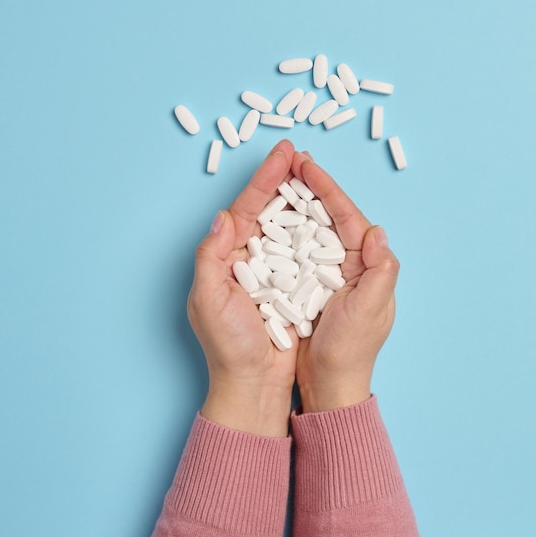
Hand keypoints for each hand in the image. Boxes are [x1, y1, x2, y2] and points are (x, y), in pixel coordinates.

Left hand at [187, 140, 298, 436]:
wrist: (254, 383)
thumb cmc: (228, 346)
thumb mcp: (209, 301)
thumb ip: (211, 258)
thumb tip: (222, 217)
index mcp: (227, 255)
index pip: (247, 208)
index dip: (265, 179)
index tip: (283, 153)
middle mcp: (248, 257)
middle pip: (269, 210)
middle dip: (283, 180)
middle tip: (300, 153)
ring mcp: (272, 270)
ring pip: (288, 226)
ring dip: (300, 200)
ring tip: (314, 174)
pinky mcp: (292, 284)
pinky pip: (304, 251)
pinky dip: (314, 231)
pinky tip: (326, 214)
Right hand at [290, 152, 399, 412]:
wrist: (330, 383)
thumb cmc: (351, 350)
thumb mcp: (369, 311)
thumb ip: (380, 271)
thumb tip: (379, 230)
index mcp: (367, 263)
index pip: (347, 216)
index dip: (327, 187)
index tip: (306, 164)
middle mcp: (351, 263)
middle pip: (329, 215)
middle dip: (311, 187)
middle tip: (291, 161)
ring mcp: (331, 273)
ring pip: (313, 228)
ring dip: (298, 204)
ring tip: (280, 180)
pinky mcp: (311, 284)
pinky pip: (299, 250)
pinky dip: (288, 231)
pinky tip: (273, 219)